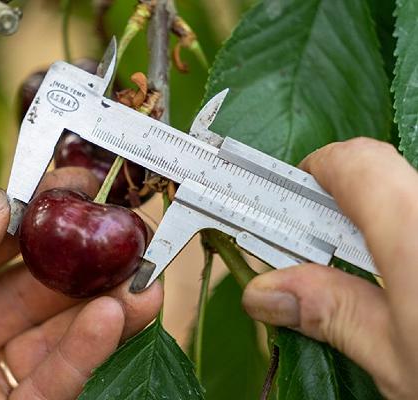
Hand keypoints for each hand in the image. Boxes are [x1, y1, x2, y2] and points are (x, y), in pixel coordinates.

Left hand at [0, 167, 162, 399]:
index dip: (24, 222)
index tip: (68, 196)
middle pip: (24, 293)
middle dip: (75, 264)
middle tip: (118, 238)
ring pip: (50, 337)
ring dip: (99, 305)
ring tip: (140, 278)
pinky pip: (55, 382)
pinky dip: (87, 350)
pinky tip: (114, 318)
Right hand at [242, 138, 417, 398]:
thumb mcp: (407, 369)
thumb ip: (333, 314)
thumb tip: (264, 292)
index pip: (352, 161)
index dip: (315, 176)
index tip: (297, 206)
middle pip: (397, 181)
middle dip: (358, 215)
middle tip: (346, 268)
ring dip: (402, 234)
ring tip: (404, 291)